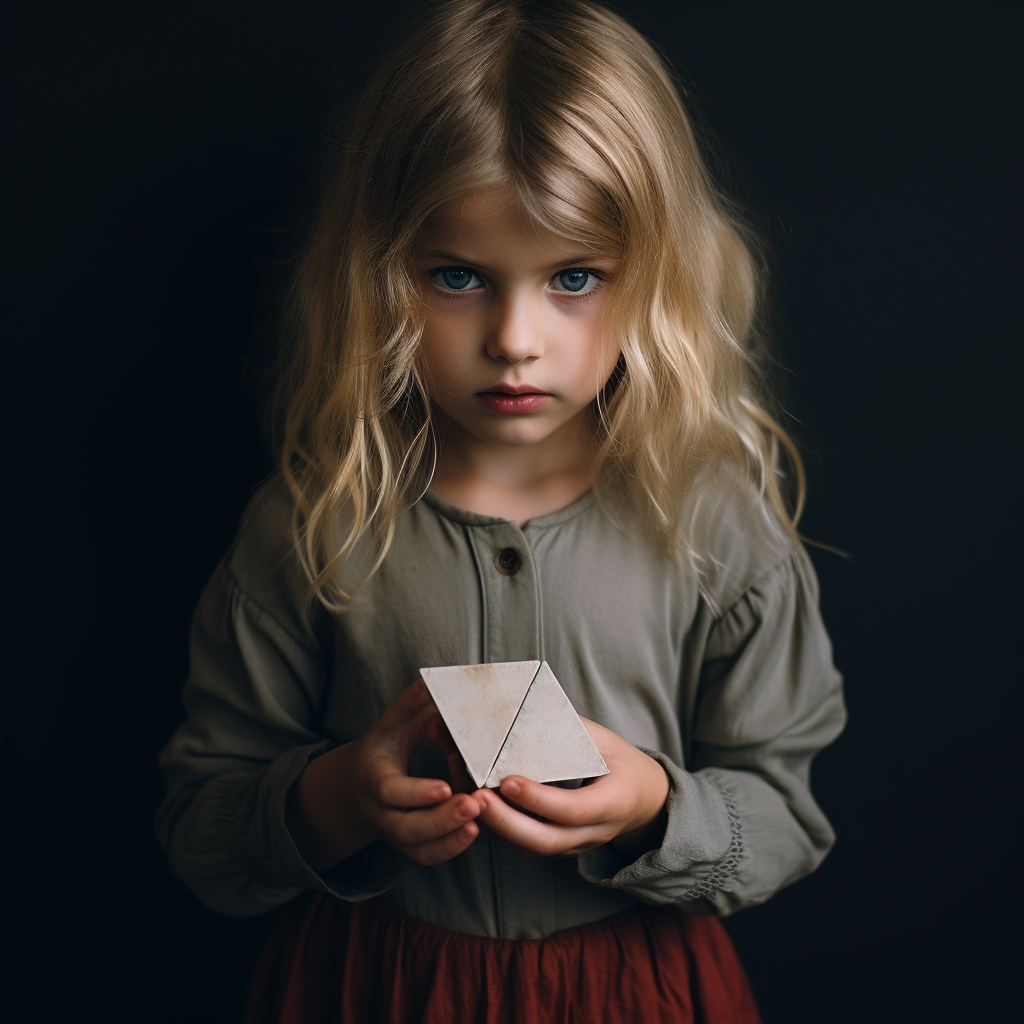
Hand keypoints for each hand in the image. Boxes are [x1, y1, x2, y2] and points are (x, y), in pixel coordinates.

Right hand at [286, 679, 484, 871]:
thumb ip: (409, 704)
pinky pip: (430, 856)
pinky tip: (475, 830)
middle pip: (407, 828)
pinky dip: (452, 848)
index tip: (447, 788)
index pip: (392, 792)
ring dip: (451, 838)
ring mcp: (395, 833)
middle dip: (442, 819)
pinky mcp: (410, 845)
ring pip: (420, 848)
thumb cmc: (385, 745)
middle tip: (475, 804)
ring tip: (481, 819)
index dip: (418, 792)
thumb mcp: (392, 722)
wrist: (360, 785)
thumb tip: (430, 681)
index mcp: (373, 779)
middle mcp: (380, 813)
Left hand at [474, 718, 669, 858]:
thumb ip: (569, 730)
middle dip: (505, 821)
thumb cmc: (620, 762)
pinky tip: (476, 805)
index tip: (507, 780)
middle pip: (544, 840)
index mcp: (614, 803)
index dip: (538, 798)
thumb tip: (525, 708)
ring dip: (495, 826)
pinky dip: (498, 829)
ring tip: (467, 798)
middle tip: (474, 795)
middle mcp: (594, 833)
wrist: (644, 801)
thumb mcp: (604, 740)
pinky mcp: (558, 847)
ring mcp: (575, 846)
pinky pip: (525, 846)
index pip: (572, 810)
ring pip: (530, 847)